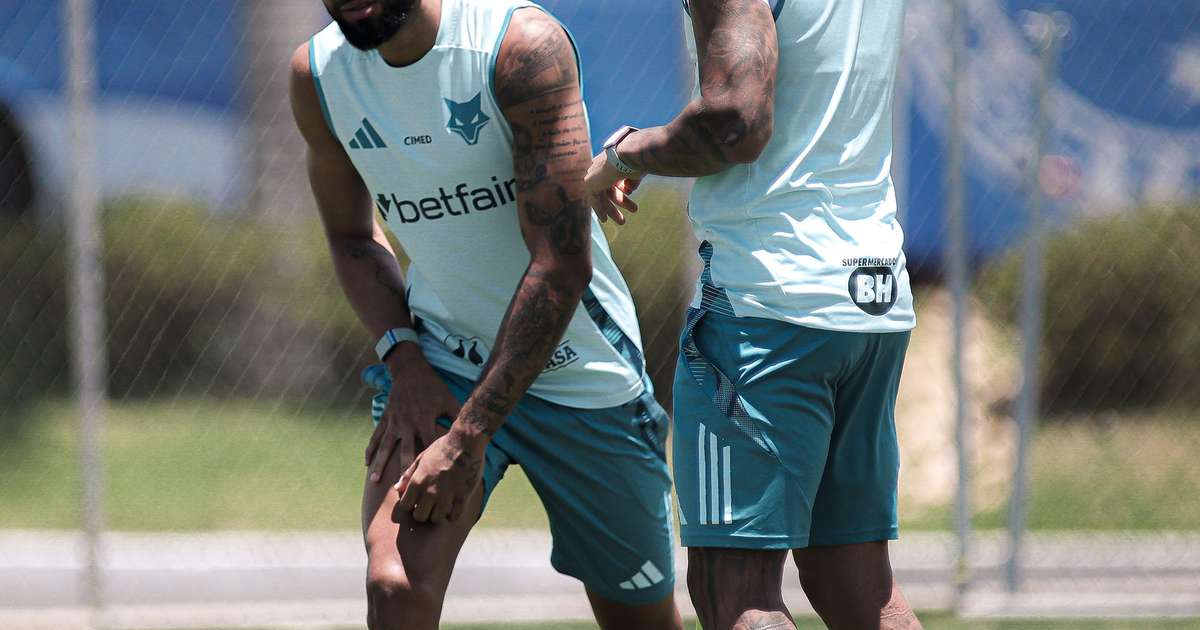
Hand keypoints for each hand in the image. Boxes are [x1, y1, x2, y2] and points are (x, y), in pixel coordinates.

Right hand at [364, 344, 460, 483]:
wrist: (410, 370)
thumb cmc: (433, 387)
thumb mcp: (448, 400)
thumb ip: (457, 418)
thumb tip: (472, 434)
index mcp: (424, 419)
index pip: (427, 445)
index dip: (429, 462)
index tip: (430, 479)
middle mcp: (407, 422)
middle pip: (404, 451)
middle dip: (402, 470)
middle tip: (400, 490)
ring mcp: (394, 421)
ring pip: (385, 447)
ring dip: (379, 464)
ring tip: (374, 481)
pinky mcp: (385, 418)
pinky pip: (376, 436)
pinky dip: (370, 450)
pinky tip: (366, 464)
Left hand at [396, 427, 486, 523]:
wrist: (465, 442)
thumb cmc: (442, 448)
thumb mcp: (421, 458)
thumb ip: (408, 475)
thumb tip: (396, 489)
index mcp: (417, 481)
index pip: (405, 506)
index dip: (410, 505)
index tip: (417, 501)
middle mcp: (430, 491)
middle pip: (419, 516)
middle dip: (422, 513)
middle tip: (429, 506)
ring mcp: (446, 496)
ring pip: (436, 519)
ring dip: (438, 515)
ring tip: (441, 506)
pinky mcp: (462, 497)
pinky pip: (454, 516)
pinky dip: (452, 515)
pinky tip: (453, 507)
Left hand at [585, 152, 643, 224]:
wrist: (628, 154)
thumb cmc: (636, 159)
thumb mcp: (636, 170)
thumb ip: (632, 179)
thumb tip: (629, 189)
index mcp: (611, 159)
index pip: (614, 176)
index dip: (623, 186)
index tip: (630, 193)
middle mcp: (601, 165)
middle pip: (610, 187)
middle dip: (621, 200)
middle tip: (634, 209)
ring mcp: (593, 173)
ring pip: (603, 195)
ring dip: (612, 209)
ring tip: (622, 222)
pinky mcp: (590, 182)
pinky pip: (594, 200)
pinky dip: (599, 209)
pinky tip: (605, 220)